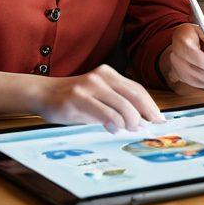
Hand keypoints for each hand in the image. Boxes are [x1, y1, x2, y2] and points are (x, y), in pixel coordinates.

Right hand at [36, 64, 163, 131]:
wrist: (44, 93)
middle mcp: (102, 76)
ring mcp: (90, 85)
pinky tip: (115, 129)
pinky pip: (104, 112)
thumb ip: (116, 105)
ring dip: (130, 121)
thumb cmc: (74, 99)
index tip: (159, 119)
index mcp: (109, 74)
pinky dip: (114, 122)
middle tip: (149, 128)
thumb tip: (139, 123)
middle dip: (145, 114)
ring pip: (122, 105)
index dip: (151, 105)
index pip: (137, 89)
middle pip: (134, 95)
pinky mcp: (78, 97)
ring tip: (131, 129)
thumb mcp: (98, 98)